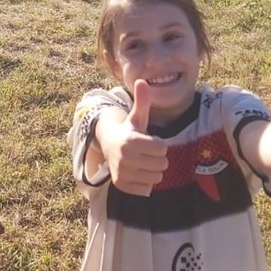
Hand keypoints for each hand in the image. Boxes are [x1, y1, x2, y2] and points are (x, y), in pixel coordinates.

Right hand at [100, 79, 167, 196]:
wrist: (108, 146)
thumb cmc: (128, 131)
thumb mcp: (136, 117)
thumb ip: (142, 101)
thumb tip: (142, 80)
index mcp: (131, 141)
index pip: (163, 148)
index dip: (160, 145)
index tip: (150, 142)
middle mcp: (125, 158)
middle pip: (162, 164)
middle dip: (158, 159)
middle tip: (147, 154)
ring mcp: (122, 173)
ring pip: (156, 178)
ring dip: (153, 171)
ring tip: (143, 163)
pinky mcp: (121, 185)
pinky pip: (147, 190)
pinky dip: (145, 184)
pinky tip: (138, 174)